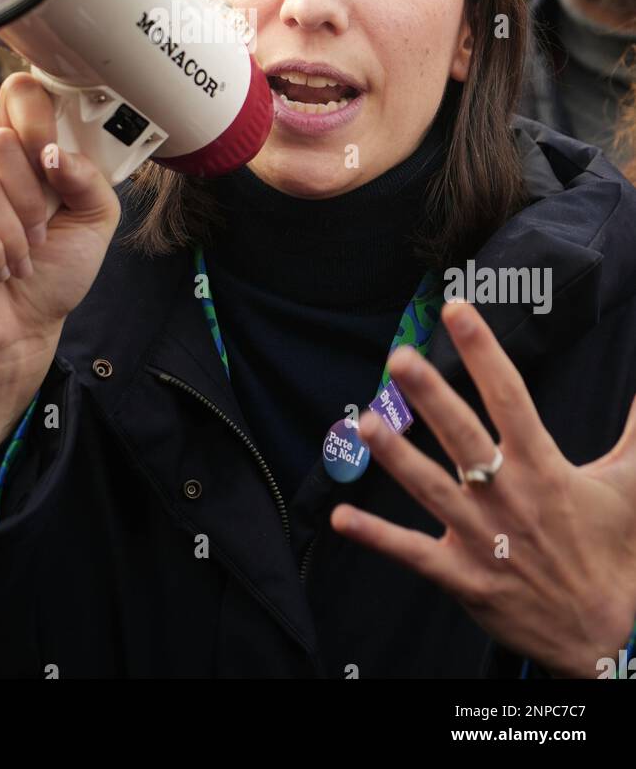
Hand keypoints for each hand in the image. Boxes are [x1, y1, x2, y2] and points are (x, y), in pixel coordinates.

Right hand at [0, 72, 120, 467]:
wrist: (25, 327)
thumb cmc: (55, 269)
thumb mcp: (95, 221)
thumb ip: (88, 179)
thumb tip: (54, 153)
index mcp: (17, 147)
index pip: (17, 93)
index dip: (38, 118)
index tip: (52, 159)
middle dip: (31, 198)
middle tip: (39, 232)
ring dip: (12, 235)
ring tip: (17, 258)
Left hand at [330, 299, 635, 678]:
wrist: (605, 638)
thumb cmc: (613, 555)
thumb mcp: (630, 488)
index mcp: (544, 469)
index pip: (510, 396)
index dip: (483, 351)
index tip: (458, 310)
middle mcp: (508, 497)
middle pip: (463, 437)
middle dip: (431, 396)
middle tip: (400, 359)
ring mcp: (483, 538)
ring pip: (430, 489)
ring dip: (396, 457)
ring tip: (365, 423)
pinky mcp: (463, 577)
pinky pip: (413, 554)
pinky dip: (376, 537)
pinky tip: (341, 517)